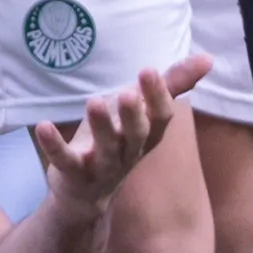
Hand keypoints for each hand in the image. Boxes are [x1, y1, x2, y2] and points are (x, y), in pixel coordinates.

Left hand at [33, 54, 210, 208]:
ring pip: (105, 149)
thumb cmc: (117, 140)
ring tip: (93, 101)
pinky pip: (65, 161)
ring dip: (101, 126)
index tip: (149, 70)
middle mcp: (129, 152)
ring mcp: (102, 166)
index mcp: (147, 135)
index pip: (161, 117)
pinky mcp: (73, 174)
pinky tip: (44, 126)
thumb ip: (172, 84)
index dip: (158, 96)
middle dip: (133, 114)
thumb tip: (209, 59)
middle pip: (137, 135)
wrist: (85, 193)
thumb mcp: (142, 111)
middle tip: (127, 92)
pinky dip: (54, 145)